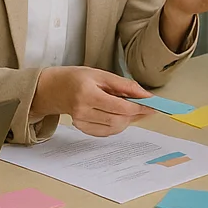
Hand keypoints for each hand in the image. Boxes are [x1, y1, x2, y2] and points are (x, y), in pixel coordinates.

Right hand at [33, 66, 152, 136]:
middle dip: (135, 114)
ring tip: (129, 108)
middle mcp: (82, 111)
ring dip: (127, 120)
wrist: (55, 89)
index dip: (139, 108)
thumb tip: (145, 95)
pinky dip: (117, 124)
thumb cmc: (77, 79)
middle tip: (144, 106)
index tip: (152, 105)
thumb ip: (125, 85)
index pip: (119, 107)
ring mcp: (81, 122)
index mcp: (87, 94)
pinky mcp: (82, 129)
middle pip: (118, 120)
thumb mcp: (101, 74)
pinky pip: (107, 132)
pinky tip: (117, 114)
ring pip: (114, 128)